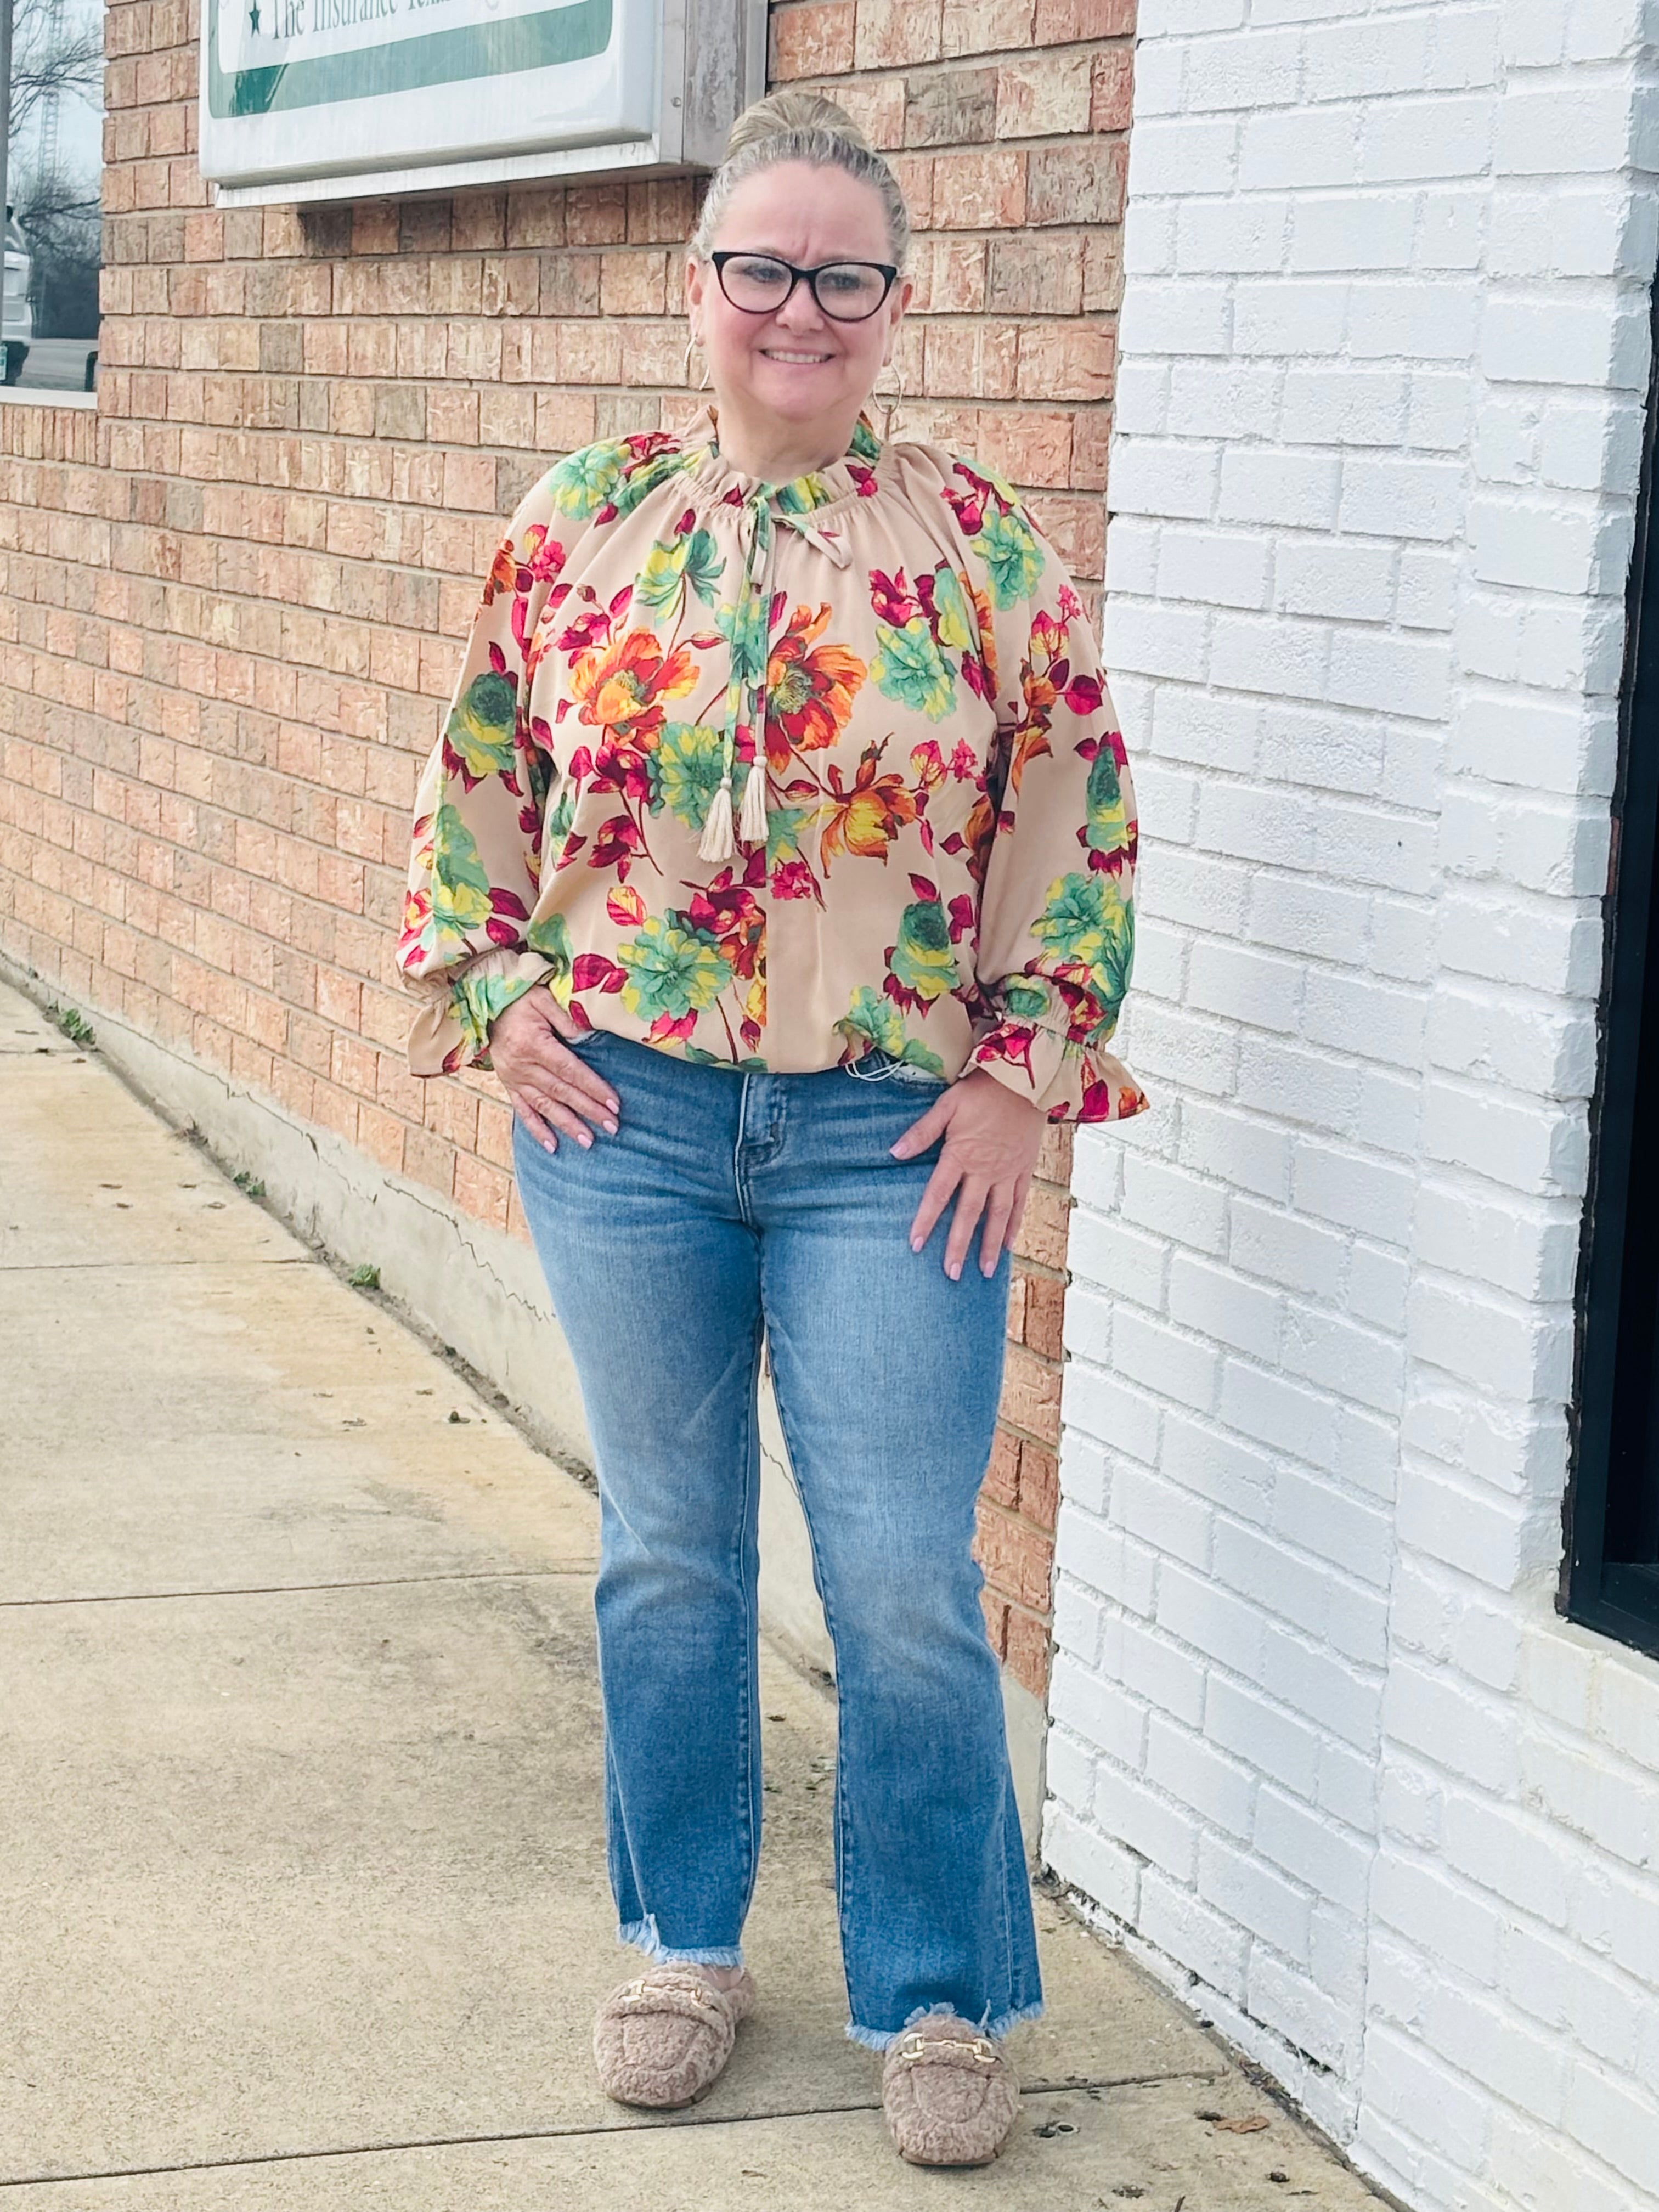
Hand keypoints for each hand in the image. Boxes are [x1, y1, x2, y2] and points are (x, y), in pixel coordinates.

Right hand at [489, 988, 619, 1151]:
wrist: (484, 1005)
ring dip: (568, 1125)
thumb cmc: (519, 999)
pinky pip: (523, 1111)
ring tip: (588, 1141)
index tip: (613, 1103)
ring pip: (545, 1106)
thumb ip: (565, 1016)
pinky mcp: (509, 1085)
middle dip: (589, 1110)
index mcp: (534, 1044)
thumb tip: (587, 1037)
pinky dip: (537, 1130)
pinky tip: (552, 1146)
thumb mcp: (542, 997)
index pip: (570, 1070)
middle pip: (562, 1092)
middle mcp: (523, 1066)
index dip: (592, 1087)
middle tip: (612, 1126)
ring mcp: (514, 1079)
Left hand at [890, 1069, 1044, 1279]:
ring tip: (983, 1271)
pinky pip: (1020, 1202)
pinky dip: (1014, 1224)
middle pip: (969, 1214)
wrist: (1026, 1080)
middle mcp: (984, 1170)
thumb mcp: (948, 1105)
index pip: (938, 1194)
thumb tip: (894, 1152)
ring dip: (989, 1244)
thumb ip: (923, 1131)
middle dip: (958, 1245)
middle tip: (950, 1274)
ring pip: (997, 1215)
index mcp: (961, 1155)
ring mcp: (1007, 1173)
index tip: (915, 1244)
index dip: (925, 1220)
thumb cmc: (983, 1091)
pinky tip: (1008, 1244)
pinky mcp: (1025, 1169)